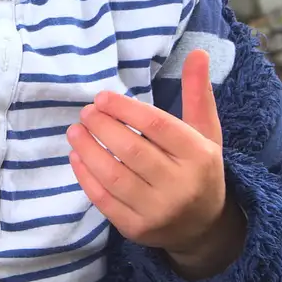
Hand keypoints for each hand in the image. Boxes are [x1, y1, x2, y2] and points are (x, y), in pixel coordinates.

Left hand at [67, 49, 242, 271]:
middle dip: (102, 127)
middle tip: (86, 112)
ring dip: (88, 150)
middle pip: (132, 151)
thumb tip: (197, 52)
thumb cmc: (200, 170)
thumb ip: (198, 93)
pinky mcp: (138, 229)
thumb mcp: (206, 132)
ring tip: (75, 131)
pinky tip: (76, 158)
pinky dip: (86, 178)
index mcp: (199, 157)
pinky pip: (104, 201)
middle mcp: (181, 186)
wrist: (204, 227)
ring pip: (114, 177)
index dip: (125, 109)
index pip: (157, 127)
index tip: (102, 97)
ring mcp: (158, 211)